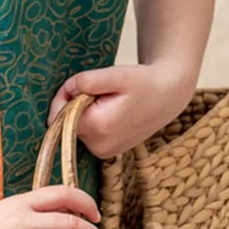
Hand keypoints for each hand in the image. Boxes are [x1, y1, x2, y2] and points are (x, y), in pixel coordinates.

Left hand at [46, 60, 194, 161]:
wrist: (169, 96)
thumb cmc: (144, 83)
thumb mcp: (116, 75)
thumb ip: (86, 81)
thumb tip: (66, 90)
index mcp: (99, 128)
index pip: (59, 116)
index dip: (63, 98)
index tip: (79, 85)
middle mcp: (99, 146)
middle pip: (67, 124)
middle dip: (75, 105)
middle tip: (100, 91)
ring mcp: (104, 153)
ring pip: (77, 129)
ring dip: (85, 113)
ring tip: (109, 101)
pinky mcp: (108, 152)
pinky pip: (88, 135)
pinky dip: (94, 122)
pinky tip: (112, 111)